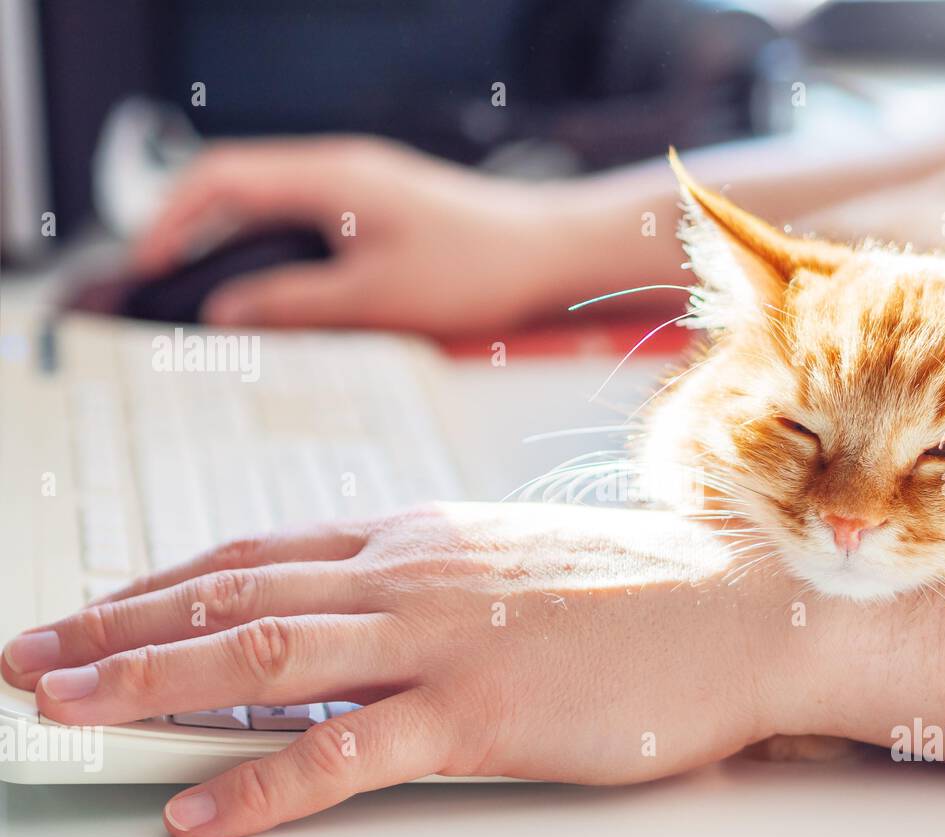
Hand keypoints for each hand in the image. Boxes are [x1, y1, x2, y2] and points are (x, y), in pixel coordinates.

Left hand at [1, 504, 800, 836]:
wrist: (741, 608)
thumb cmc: (643, 590)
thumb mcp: (518, 563)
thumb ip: (433, 579)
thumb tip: (366, 608)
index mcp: (423, 538)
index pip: (261, 550)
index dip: (166, 580)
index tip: (101, 606)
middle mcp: (414, 575)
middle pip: (237, 593)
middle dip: (119, 627)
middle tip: (33, 655)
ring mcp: (444, 640)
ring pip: (266, 653)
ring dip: (151, 682)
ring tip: (65, 708)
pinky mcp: (483, 712)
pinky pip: (348, 752)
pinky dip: (264, 784)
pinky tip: (200, 811)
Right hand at [131, 137, 568, 334]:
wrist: (551, 252)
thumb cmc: (476, 269)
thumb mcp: (373, 299)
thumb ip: (292, 304)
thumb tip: (223, 313)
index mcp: (329, 178)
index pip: (220, 177)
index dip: (171, 219)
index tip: (148, 266)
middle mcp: (341, 170)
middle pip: (240, 186)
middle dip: (194, 231)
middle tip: (168, 287)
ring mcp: (364, 186)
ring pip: (276, 206)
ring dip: (239, 244)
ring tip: (216, 296)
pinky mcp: (385, 209)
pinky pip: (311, 222)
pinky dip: (281, 251)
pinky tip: (283, 292)